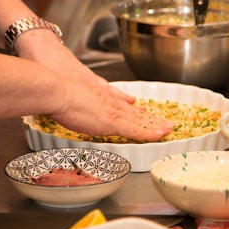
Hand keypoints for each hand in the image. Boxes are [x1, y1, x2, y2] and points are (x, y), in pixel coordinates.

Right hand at [50, 79, 173, 141]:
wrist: (59, 92)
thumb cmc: (63, 96)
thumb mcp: (82, 96)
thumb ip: (94, 101)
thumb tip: (98, 104)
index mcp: (106, 99)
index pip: (128, 108)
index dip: (140, 113)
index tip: (150, 115)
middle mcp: (114, 104)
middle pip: (139, 114)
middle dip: (154, 120)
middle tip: (167, 123)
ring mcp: (115, 113)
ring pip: (141, 121)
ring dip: (156, 126)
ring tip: (169, 129)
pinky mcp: (113, 121)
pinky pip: (135, 130)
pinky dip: (148, 133)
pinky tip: (158, 135)